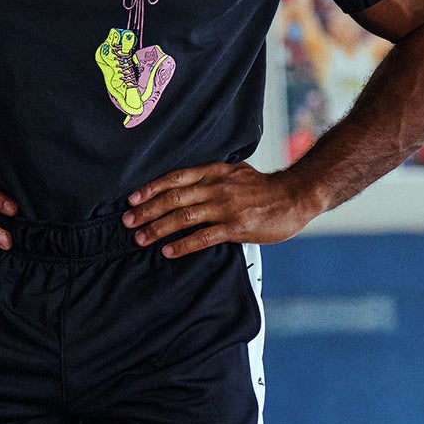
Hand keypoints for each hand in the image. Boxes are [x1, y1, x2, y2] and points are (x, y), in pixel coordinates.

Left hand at [123, 161, 311, 257]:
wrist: (296, 196)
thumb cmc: (265, 188)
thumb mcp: (236, 172)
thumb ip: (212, 176)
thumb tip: (188, 183)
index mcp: (215, 172)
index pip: (176, 178)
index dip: (151, 188)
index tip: (132, 199)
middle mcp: (217, 187)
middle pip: (174, 197)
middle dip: (147, 210)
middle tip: (127, 221)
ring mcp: (226, 207)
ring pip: (184, 217)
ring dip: (159, 228)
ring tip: (141, 238)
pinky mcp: (236, 227)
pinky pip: (203, 237)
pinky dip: (183, 245)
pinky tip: (168, 252)